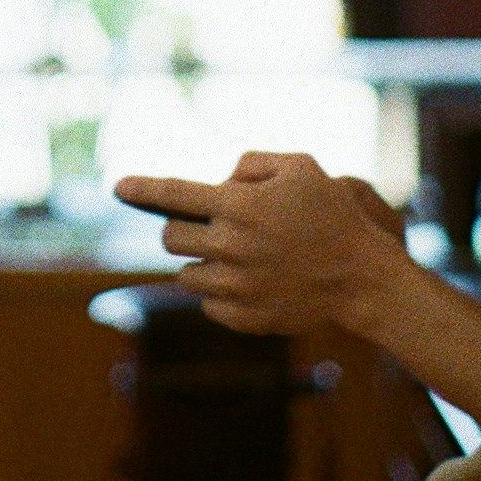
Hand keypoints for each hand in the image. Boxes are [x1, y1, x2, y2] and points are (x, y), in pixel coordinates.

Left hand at [112, 152, 409, 337]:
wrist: (363, 277)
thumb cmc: (333, 215)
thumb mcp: (301, 167)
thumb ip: (251, 163)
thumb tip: (219, 181)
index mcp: (237, 206)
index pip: (172, 194)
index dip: (140, 188)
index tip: (116, 186)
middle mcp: (228, 246)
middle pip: (169, 238)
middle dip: (182, 229)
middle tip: (210, 228)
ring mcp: (233, 286)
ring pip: (186, 274)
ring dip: (203, 263)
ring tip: (238, 258)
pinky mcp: (241, 317)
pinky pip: (207, 304)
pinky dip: (221, 292)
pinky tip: (252, 282)